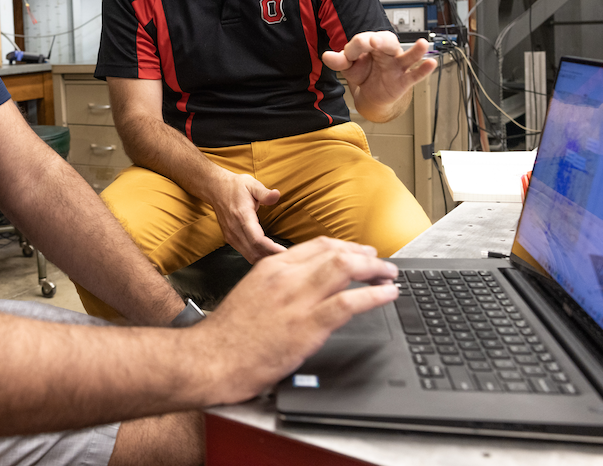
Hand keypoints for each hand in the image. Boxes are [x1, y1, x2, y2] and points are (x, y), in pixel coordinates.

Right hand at [193, 237, 399, 403]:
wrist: (212, 357)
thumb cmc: (229, 334)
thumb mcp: (252, 293)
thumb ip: (278, 285)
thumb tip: (303, 286)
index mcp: (272, 267)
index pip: (317, 245)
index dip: (345, 246)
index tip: (359, 252)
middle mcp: (286, 276)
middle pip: (335, 252)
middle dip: (365, 255)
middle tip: (381, 263)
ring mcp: (297, 299)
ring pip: (346, 269)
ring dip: (374, 269)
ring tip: (390, 276)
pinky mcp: (307, 325)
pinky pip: (349, 303)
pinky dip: (373, 295)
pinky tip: (387, 294)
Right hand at [205, 170, 285, 262]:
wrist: (215, 188)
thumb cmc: (236, 186)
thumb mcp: (252, 184)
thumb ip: (264, 193)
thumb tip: (277, 195)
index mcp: (242, 215)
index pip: (257, 239)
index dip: (271, 248)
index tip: (285, 252)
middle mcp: (235, 229)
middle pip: (255, 251)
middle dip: (271, 256)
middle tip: (289, 258)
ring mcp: (231, 235)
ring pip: (250, 255)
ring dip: (265, 259)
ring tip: (281, 259)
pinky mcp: (230, 239)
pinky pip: (246, 253)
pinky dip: (258, 257)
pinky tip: (269, 255)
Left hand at [322, 31, 436, 120]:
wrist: (372, 95)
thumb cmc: (364, 73)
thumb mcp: (349, 67)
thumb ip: (338, 61)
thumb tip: (326, 56)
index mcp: (372, 44)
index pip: (362, 42)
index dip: (353, 49)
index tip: (346, 56)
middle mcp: (386, 52)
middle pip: (386, 42)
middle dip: (379, 41)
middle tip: (372, 41)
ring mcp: (397, 66)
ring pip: (407, 56)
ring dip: (415, 50)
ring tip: (422, 43)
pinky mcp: (404, 80)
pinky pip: (415, 75)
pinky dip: (423, 70)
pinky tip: (431, 63)